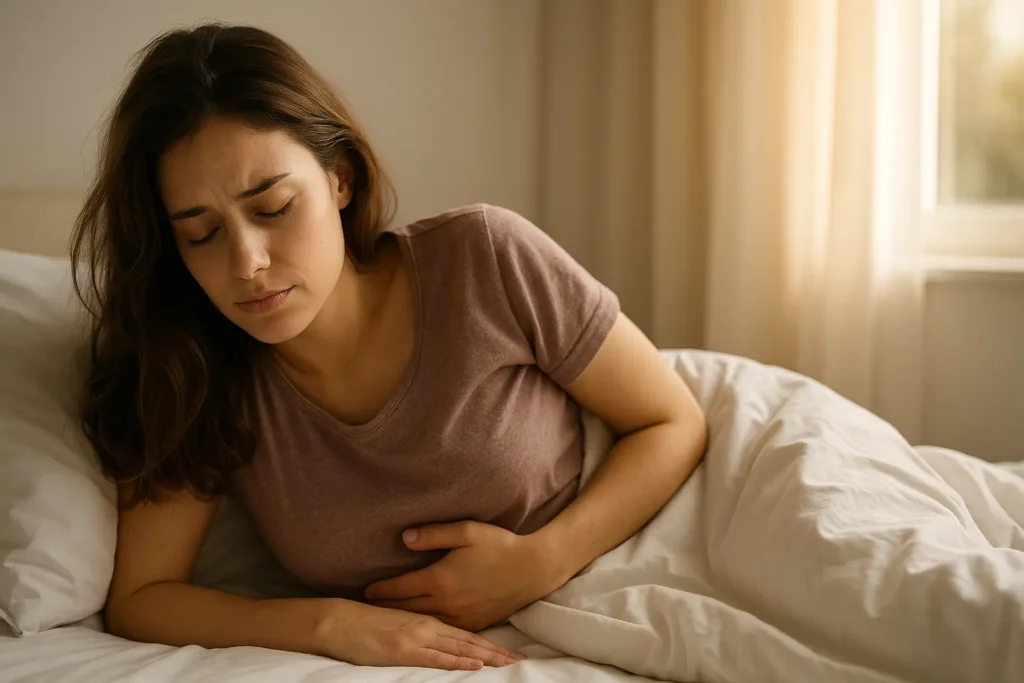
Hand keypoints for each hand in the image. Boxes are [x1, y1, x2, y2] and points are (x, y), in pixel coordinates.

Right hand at [320, 600, 522, 669]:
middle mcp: (427, 626)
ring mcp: (417, 638)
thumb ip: (418, 624)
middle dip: (494, 652)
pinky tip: (474, 666)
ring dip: (485, 657)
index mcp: (427, 617)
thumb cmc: (364, 619)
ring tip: (507, 663)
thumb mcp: (398, 617)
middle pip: (468, 641)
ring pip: (459, 649)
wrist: (338, 620)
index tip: (509, 650)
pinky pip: (437, 657)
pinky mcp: (405, 650)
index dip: (488, 642)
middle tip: (518, 659)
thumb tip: (436, 635)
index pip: (464, 633)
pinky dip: (458, 662)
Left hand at [364, 521, 564, 631]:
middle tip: (369, 608)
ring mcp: (461, 617)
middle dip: (386, 608)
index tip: (366, 590)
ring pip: (423, 624)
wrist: (534, 568)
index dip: (380, 590)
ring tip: (389, 618)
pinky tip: (422, 626)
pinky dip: (428, 628)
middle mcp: (447, 603)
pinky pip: (444, 630)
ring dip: (404, 621)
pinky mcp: (475, 624)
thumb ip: (433, 535)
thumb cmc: (500, 545)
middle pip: (406, 610)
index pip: (400, 588)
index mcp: (440, 579)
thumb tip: (403, 538)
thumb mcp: (466, 531)